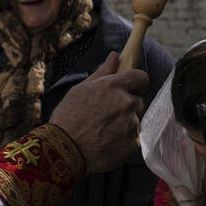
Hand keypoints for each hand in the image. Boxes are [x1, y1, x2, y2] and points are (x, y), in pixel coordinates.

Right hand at [49, 51, 147, 172]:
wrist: (64, 150)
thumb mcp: (80, 89)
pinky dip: (123, 139)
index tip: (130, 86)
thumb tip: (115, 56)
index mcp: (113, 86)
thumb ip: (102, 72)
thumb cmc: (68, 117)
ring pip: (135, 119)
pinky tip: (106, 142)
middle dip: (127, 105)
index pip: (141, 77)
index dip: (136, 81)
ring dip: (124, 123)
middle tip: (107, 114)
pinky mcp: (134, 142)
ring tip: (102, 130)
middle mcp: (126, 102)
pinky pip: (133, 137)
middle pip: (138, 100)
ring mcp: (132, 123)